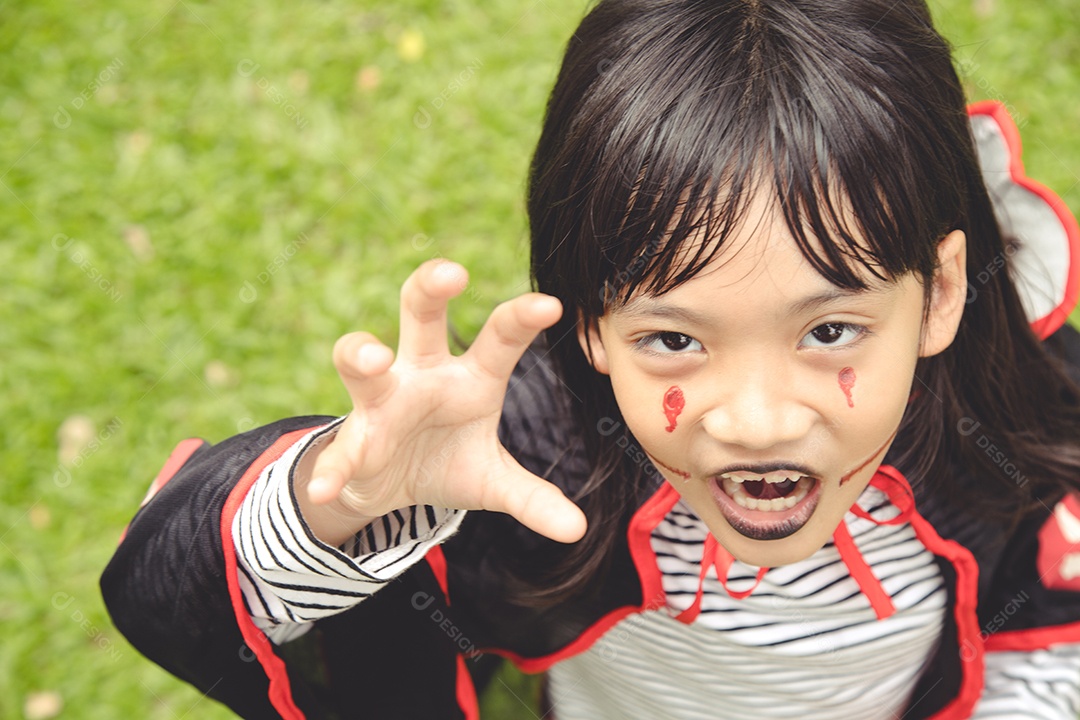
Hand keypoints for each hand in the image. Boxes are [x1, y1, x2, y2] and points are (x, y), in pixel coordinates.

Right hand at [296, 259, 587, 546]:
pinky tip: (326, 488)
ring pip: (362, 362)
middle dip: (429, 288)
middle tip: (451, 272)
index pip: (498, 339)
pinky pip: (339, 450)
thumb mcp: (493, 482)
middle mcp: (423, 374)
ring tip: (374, 360)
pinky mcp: (352, 440)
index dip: (520, 319)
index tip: (550, 306)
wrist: (389, 486)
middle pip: (420, 314)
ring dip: (362, 354)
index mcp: (470, 377)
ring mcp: (382, 401)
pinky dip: (331, 468)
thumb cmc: (448, 460)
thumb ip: (531, 498)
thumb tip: (577, 529)